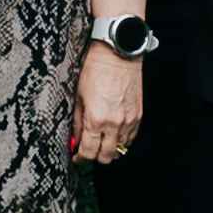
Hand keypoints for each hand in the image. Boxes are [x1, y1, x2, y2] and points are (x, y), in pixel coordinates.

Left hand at [69, 43, 145, 164]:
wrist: (117, 54)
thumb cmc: (96, 69)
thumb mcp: (78, 96)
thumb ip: (77, 122)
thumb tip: (75, 139)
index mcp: (96, 119)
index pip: (89, 152)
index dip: (81, 159)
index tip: (77, 158)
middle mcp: (114, 124)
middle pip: (107, 157)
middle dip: (95, 158)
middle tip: (88, 152)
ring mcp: (129, 121)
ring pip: (121, 149)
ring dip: (110, 149)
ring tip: (101, 142)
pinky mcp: (138, 115)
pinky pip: (131, 138)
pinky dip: (122, 140)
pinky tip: (113, 134)